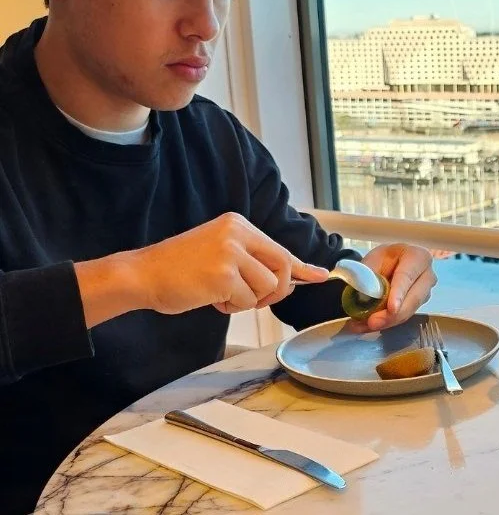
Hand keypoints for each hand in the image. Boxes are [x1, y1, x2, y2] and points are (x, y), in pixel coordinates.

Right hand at [125, 212, 328, 314]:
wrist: (143, 274)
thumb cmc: (180, 268)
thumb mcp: (221, 253)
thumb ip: (253, 262)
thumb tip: (292, 278)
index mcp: (238, 225)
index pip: (279, 249)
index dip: (302, 267)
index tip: (321, 276)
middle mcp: (238, 233)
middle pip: (282, 267)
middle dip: (276, 290)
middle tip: (254, 299)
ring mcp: (231, 253)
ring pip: (266, 287)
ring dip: (247, 301)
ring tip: (221, 293)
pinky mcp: (223, 274)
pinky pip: (246, 301)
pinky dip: (232, 307)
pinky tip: (211, 298)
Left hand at [347, 243, 435, 331]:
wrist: (388, 266)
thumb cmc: (382, 260)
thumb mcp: (372, 261)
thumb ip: (368, 276)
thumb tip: (362, 293)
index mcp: (418, 257)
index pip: (407, 276)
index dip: (399, 293)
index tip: (392, 309)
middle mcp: (427, 275)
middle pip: (413, 299)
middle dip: (392, 315)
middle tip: (372, 323)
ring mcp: (426, 293)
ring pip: (408, 312)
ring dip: (386, 322)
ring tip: (363, 325)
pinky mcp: (419, 307)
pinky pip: (403, 318)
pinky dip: (385, 323)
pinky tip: (367, 325)